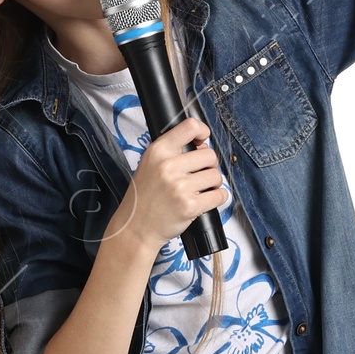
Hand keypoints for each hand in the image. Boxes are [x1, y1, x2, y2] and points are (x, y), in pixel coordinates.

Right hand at [122, 111, 228, 251]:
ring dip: (214, 184)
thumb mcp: (150, 164)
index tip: (203, 140)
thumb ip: (173, 152)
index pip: (189, 127)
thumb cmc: (144, 196)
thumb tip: (204, 145)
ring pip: (216, 176)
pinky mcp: (189, 206)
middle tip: (200, 175)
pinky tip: (208, 200)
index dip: (202, 131)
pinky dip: (218, 198)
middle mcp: (168, 166)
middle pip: (210, 155)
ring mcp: (179, 187)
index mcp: (158, 151)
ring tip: (201, 190)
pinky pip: (219, 196)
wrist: (135, 227)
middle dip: (209, 165)